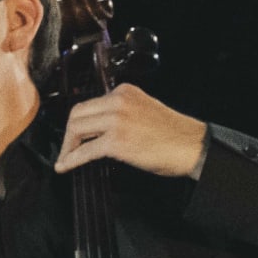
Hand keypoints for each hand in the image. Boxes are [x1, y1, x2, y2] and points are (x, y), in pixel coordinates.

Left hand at [55, 87, 208, 179]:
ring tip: (66, 158)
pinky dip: (71, 159)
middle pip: (78, 113)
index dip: (78, 121)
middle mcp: (119, 101)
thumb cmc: (173, 133)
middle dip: (68, 133)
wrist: (192, 146)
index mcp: (125, 91)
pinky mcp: (117, 141)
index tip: (74, 134)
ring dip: (67, 146)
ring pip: (77, 129)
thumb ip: (121, 111)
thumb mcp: (144, 109)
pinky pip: (84, 150)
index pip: (90, 103)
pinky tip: (66, 165)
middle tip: (67, 147)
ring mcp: (117, 120)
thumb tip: (100, 127)